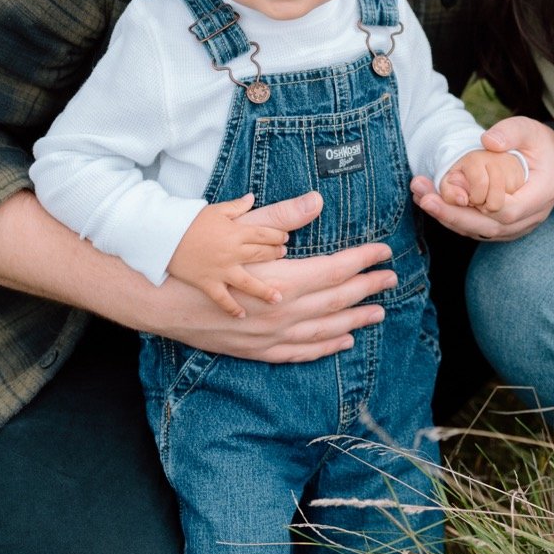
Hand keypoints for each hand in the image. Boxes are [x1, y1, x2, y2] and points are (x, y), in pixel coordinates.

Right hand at [153, 191, 399, 360]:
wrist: (161, 299)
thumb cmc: (200, 257)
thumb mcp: (240, 229)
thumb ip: (282, 217)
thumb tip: (317, 202)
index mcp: (282, 279)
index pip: (335, 269)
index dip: (363, 260)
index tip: (384, 252)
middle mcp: (282, 312)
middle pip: (337, 299)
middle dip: (368, 288)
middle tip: (391, 278)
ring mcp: (271, 336)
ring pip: (324, 330)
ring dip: (355, 320)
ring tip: (378, 312)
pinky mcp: (258, 350)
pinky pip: (301, 352)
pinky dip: (325, 347)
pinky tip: (343, 341)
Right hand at [166, 193, 287, 316]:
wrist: (164, 235)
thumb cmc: (189, 221)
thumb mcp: (216, 210)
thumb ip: (237, 206)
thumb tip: (252, 197)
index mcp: (236, 232)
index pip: (264, 235)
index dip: (277, 237)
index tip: (284, 239)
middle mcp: (232, 252)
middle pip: (260, 255)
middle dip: (275, 255)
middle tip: (283, 257)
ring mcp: (221, 270)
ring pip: (248, 283)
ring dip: (264, 291)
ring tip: (278, 298)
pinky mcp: (207, 282)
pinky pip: (222, 299)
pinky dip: (232, 308)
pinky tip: (242, 316)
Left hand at [412, 114, 553, 240]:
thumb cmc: (540, 143)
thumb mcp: (529, 129)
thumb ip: (511, 132)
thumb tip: (488, 142)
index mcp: (540, 195)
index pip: (507, 211)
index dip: (479, 205)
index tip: (452, 192)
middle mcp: (530, 217)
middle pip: (488, 227)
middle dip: (453, 215)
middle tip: (424, 198)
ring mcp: (518, 226)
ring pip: (480, 231)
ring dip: (449, 217)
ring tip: (421, 197)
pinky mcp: (505, 227)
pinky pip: (478, 229)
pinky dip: (455, 218)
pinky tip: (433, 202)